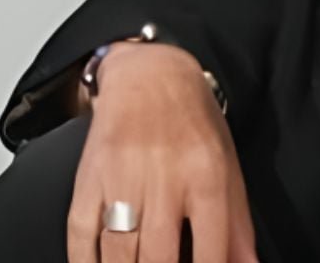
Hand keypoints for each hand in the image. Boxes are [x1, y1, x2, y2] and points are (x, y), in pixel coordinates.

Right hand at [66, 41, 258, 262]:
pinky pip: (80, 236)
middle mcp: (164, 180)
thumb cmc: (193, 123)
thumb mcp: (228, 166)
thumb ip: (238, 224)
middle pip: (159, 257)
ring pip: (118, 254)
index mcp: (206, 177)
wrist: (150, 76)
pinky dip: (86, 262)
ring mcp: (122, 181)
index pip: (211, 248)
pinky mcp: (88, 181)